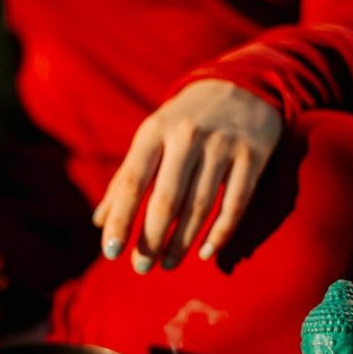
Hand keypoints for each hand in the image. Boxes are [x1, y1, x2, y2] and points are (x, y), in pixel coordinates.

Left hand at [92, 80, 282, 272]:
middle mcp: (189, 136)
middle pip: (166, 200)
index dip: (121, 219)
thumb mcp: (153, 136)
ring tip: (168, 264)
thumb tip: (99, 222)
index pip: (133, 182)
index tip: (111, 252)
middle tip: (141, 267)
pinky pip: (235, 204)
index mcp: (156, 130)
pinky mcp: (253, 156)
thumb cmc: (186, 119)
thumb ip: (126, 177)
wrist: (243, 86)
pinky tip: (205, 253)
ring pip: (200, 207)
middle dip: (151, 239)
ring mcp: (223, 145)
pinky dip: (220, 234)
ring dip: (181, 243)